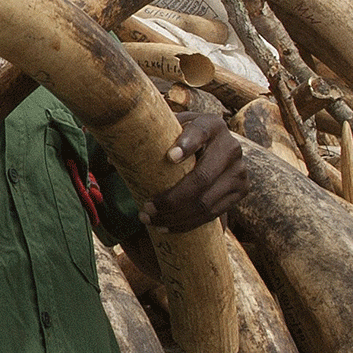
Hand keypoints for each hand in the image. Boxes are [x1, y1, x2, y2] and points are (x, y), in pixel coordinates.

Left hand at [140, 113, 247, 231]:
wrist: (214, 149)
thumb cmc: (180, 139)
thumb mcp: (172, 129)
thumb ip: (151, 135)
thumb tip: (112, 161)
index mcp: (212, 125)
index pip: (200, 133)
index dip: (187, 144)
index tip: (170, 157)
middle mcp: (231, 147)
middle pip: (202, 178)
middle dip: (171, 198)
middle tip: (145, 208)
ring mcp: (239, 171)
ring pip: (206, 202)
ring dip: (175, 216)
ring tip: (149, 220)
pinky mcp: (241, 191)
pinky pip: (212, 214)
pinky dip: (187, 224)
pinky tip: (166, 227)